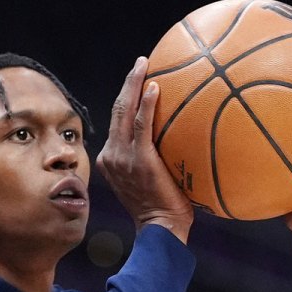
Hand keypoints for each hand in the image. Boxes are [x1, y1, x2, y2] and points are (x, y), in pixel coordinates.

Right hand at [96, 56, 193, 243]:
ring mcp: (122, 156)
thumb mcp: (151, 182)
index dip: (127, 99)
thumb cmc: (165, 210)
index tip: (139, 82)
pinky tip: (155, 87)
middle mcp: (111, 155)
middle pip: (117, 110)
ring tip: (145, 64)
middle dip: (128, 83)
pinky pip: (141, 125)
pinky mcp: (138, 159)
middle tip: (141, 63)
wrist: (160, 229)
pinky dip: (146, 104)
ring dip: (133, 84)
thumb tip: (181, 141)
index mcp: (110, 160)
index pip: (118, 123)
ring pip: (124, 111)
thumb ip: (156, 160)